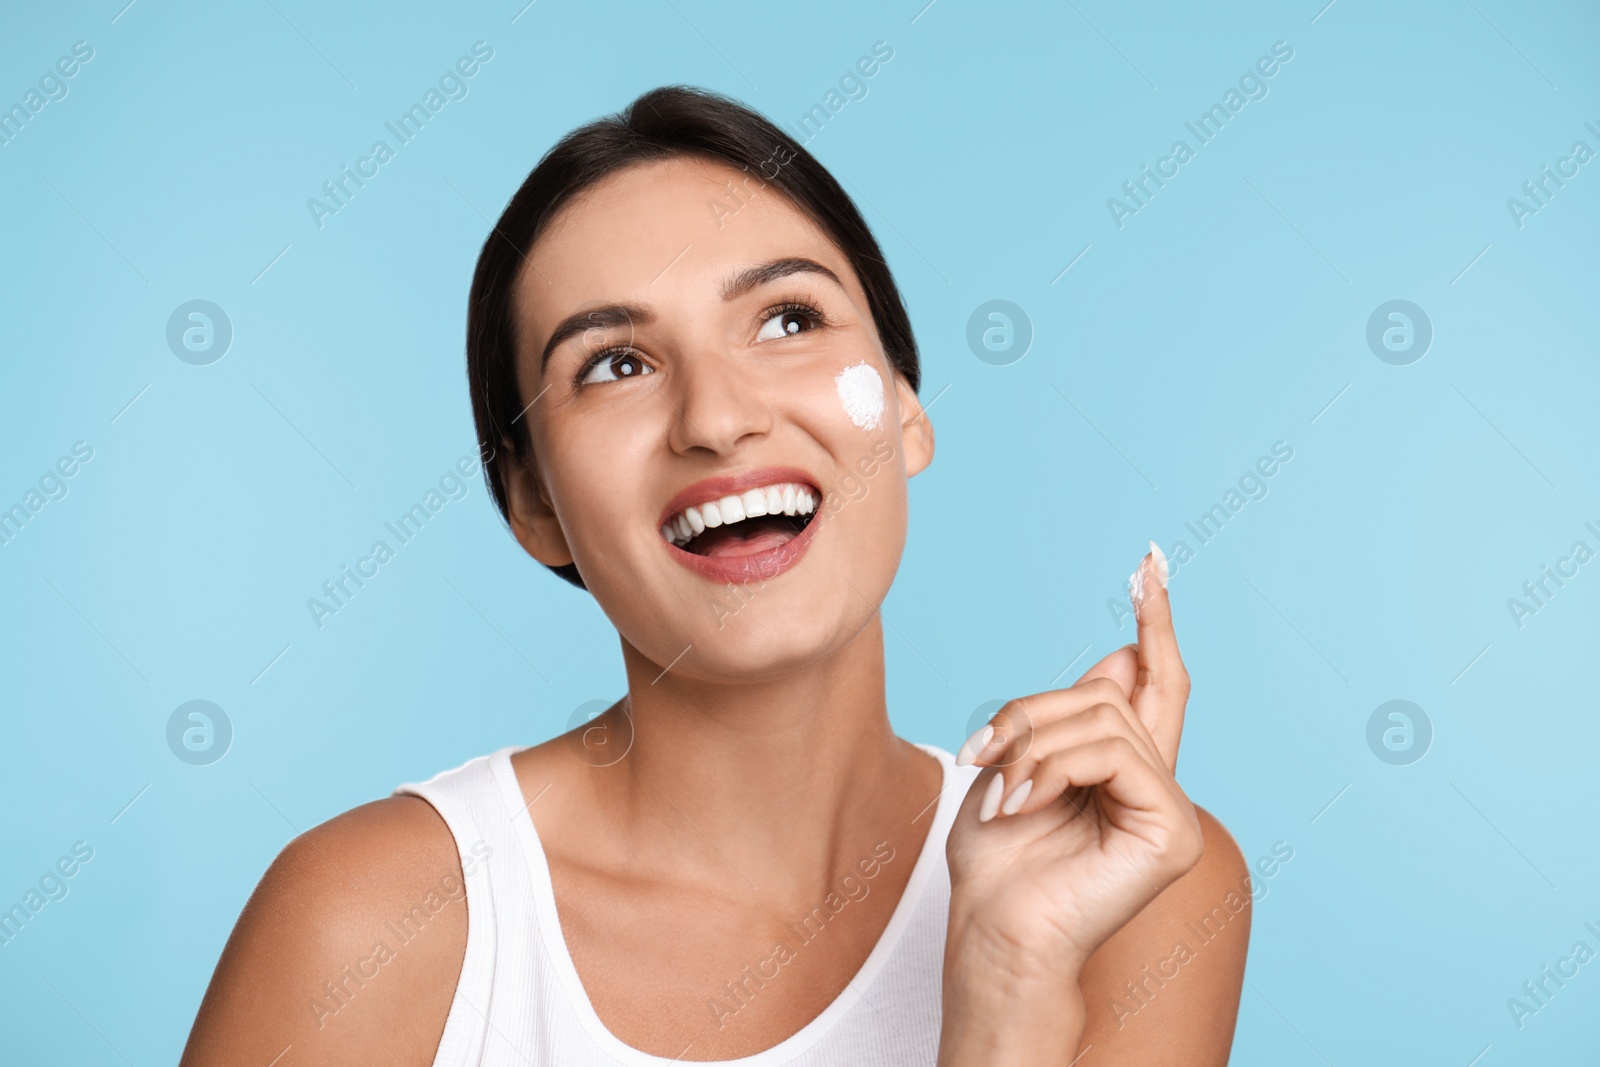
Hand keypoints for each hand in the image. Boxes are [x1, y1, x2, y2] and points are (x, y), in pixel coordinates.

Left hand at [944, 546, 1202, 985]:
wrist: (993, 932)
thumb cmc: (996, 862)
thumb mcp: (1016, 764)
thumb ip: (1065, 717)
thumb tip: (1119, 657)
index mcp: (1124, 767)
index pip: (1153, 680)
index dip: (1153, 621)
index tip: (1150, 563)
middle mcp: (1156, 783)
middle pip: (1107, 692)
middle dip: (1033, 713)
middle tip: (986, 754)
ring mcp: (1171, 808)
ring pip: (1103, 720)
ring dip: (1032, 747)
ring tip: (1002, 794)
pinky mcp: (1173, 831)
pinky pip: (1114, 755)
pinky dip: (1053, 770)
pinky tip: (1020, 805)